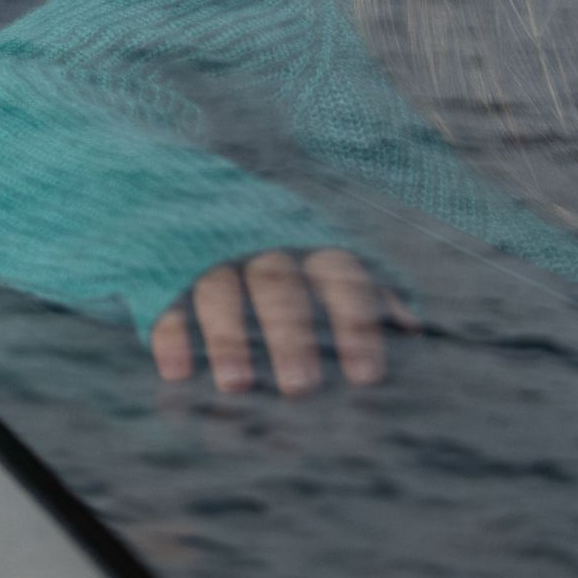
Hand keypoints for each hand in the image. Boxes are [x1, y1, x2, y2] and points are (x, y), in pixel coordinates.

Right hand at [150, 248, 415, 396]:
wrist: (191, 188)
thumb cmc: (283, 250)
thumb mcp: (326, 258)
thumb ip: (366, 291)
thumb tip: (412, 330)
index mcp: (309, 244)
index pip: (340, 278)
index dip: (354, 324)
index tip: (366, 376)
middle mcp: (262, 245)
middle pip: (279, 285)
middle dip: (290, 335)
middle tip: (301, 389)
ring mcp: (210, 254)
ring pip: (221, 289)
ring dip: (229, 337)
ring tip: (236, 387)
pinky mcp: (165, 269)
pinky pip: (167, 299)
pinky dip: (170, 335)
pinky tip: (176, 374)